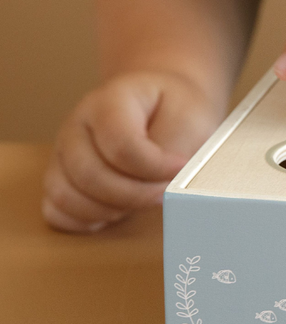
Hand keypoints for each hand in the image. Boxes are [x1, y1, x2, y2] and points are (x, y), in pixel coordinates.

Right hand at [43, 71, 220, 232]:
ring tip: (140, 200)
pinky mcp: (61, 178)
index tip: (181, 168)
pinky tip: (115, 212)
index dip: (154, 167)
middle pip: (89, 175)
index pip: (121, 145)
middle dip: (135, 196)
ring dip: (109, 210)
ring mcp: (63, 153)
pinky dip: (85, 220)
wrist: (163, 104)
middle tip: (165, 192)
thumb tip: (165, 184)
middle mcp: (77, 126)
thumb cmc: (175, 111)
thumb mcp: (189, 117)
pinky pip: (56, 211)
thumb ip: (176, 148)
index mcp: (109, 102)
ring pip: (65, 196)